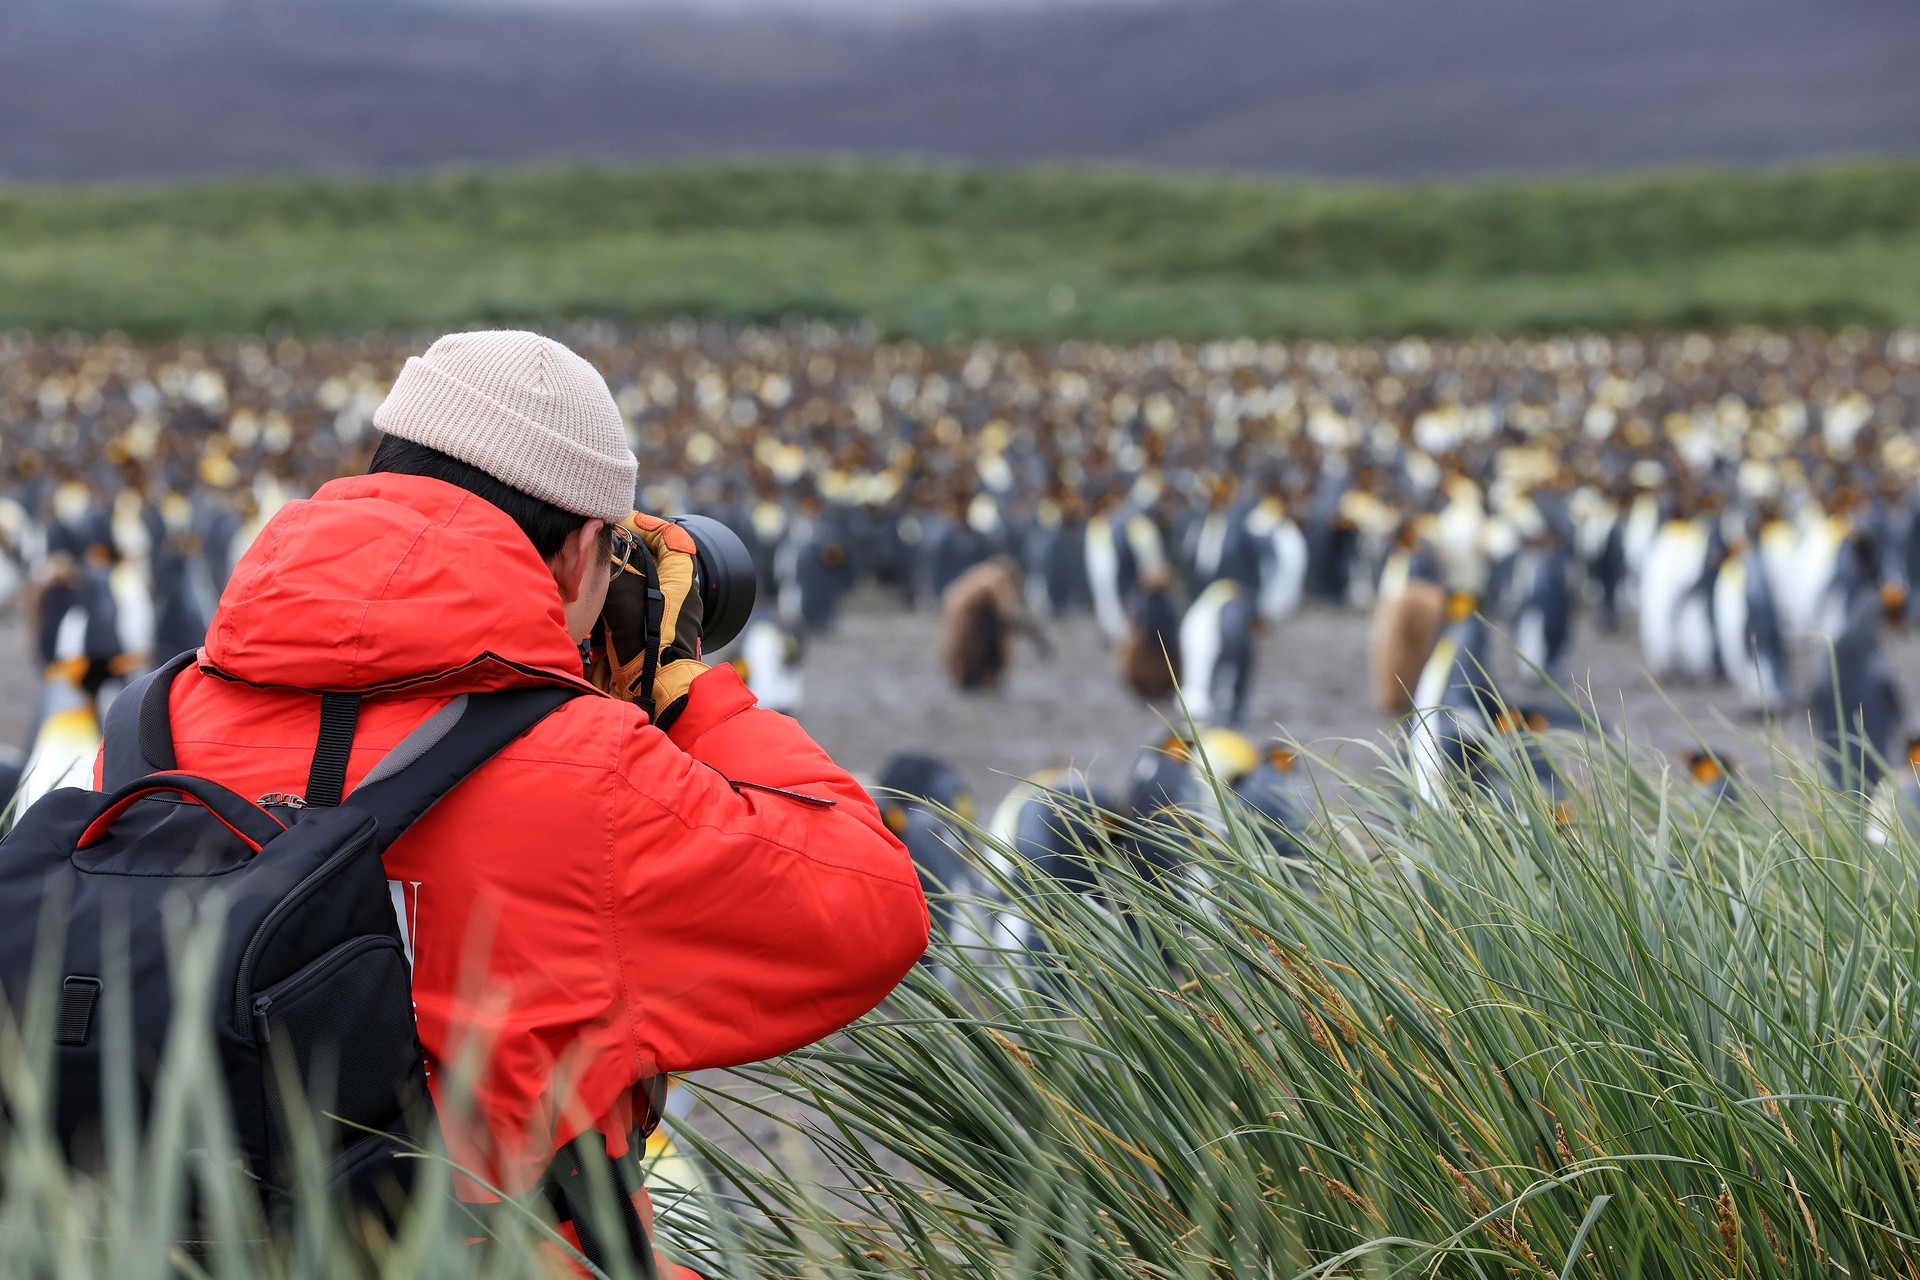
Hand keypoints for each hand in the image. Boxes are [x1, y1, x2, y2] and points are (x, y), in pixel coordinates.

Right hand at [592, 512, 708, 728]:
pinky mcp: (647, 638)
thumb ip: (611, 562)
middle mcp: (676, 597)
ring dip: (610, 582)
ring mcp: (663, 619)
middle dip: (622, 554)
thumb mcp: (624, 589)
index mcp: (681, 580)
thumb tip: (596, 543)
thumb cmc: (646, 636)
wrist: (653, 688)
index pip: (673, 540)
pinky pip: (625, 614)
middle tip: (599, 547)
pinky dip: (608, 608)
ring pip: (634, 588)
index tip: (625, 521)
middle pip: (650, 563)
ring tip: (589, 576)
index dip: (649, 525)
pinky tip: (590, 609)